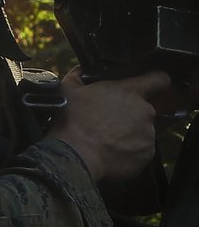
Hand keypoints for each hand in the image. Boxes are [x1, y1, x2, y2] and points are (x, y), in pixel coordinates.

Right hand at [49, 67, 170, 184]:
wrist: (75, 156)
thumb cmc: (72, 121)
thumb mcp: (67, 90)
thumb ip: (78, 75)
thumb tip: (80, 70)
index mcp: (129, 91)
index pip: (158, 79)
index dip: (155, 80)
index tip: (150, 85)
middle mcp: (144, 111)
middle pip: (143, 109)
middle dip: (129, 114)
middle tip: (107, 121)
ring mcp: (148, 134)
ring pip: (141, 131)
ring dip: (128, 133)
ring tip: (106, 139)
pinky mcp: (147, 154)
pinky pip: (140, 150)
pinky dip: (128, 152)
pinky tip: (110, 152)